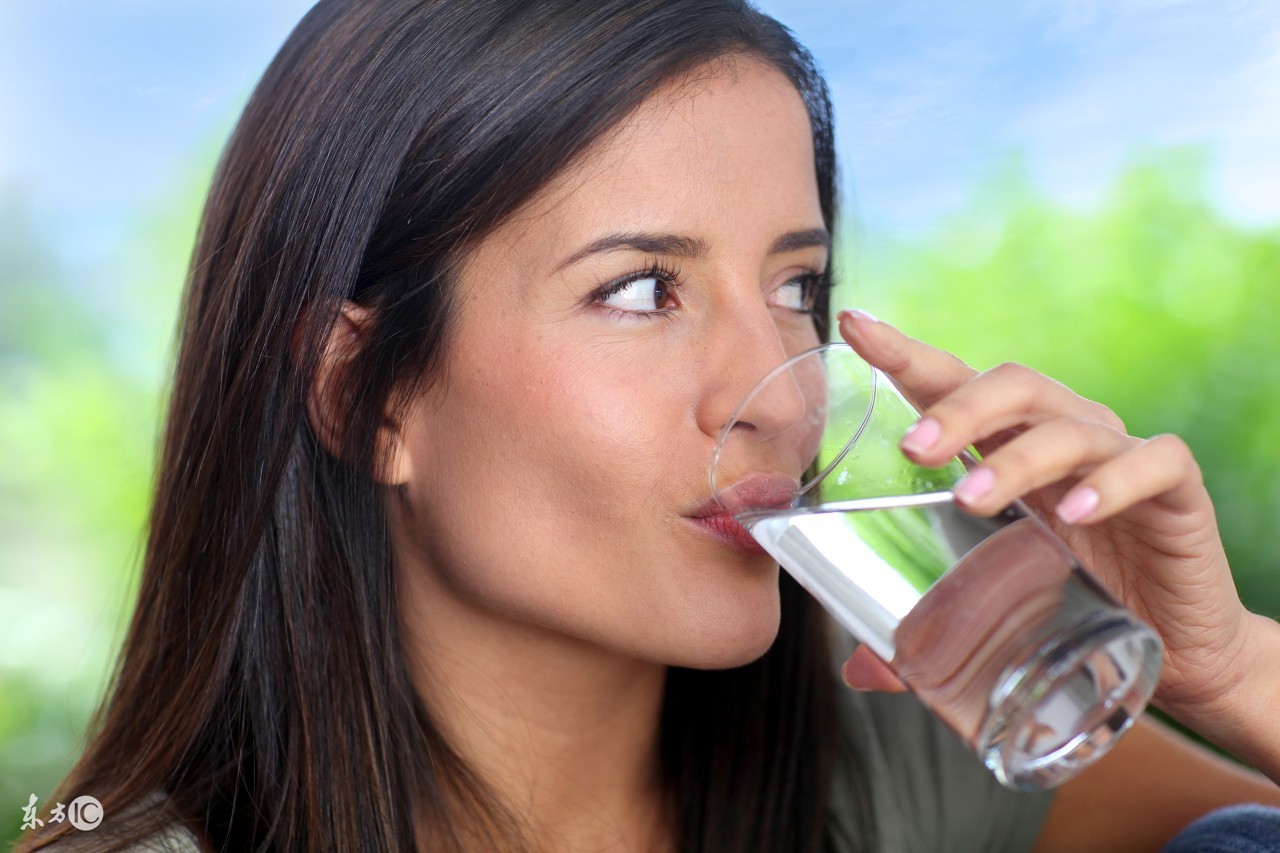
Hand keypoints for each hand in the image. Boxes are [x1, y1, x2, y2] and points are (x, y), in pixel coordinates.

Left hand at [834, 311, 1277, 747]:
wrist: (1176, 651)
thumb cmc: (1073, 607)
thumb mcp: (993, 611)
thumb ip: (928, 630)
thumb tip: (858, 671)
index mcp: (1006, 446)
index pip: (952, 383)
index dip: (905, 353)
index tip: (855, 325)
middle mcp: (1062, 433)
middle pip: (1009, 386)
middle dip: (956, 409)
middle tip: (913, 451)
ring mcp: (1119, 455)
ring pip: (1067, 424)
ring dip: (1015, 458)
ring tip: (971, 500)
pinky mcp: (1177, 490)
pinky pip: (1150, 463)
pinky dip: (1110, 483)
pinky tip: (1075, 514)